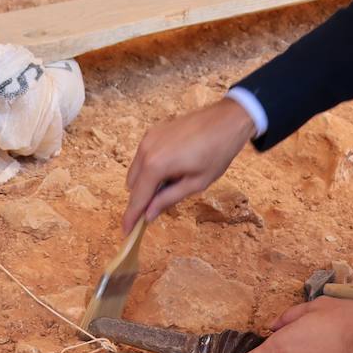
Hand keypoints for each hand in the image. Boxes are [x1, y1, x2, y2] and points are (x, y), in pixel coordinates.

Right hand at [122, 98, 255, 232]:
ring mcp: (148, 138)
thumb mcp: (196, 183)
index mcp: (156, 165)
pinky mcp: (153, 132)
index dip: (131, 217)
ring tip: (172, 184)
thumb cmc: (217, 152)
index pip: (137, 198)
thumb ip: (169, 199)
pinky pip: (143, 157)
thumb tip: (149, 214)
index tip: (126, 232)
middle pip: (132, 185)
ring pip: (136, 170)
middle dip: (141, 199)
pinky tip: (171, 169)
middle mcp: (146, 150)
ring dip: (146, 183)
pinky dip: (150, 168)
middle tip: (159, 208)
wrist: (227, 120)